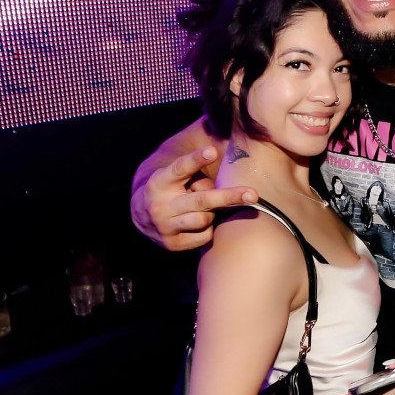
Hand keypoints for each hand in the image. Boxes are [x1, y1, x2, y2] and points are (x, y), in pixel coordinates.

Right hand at [131, 145, 257, 250]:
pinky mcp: (172, 243)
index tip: (213, 151)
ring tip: (206, 208)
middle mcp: (160, 205)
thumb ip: (197, 172)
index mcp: (160, 182)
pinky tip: (200, 222)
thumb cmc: (171, 189)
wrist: (141, 216)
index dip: (197, 159)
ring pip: (204, 219)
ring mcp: (165, 226)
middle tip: (253, 194)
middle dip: (229, 197)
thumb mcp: (177, 176)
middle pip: (201, 200)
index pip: (180, 168)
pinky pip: (204, 236)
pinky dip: (208, 228)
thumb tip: (224, 158)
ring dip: (212, 213)